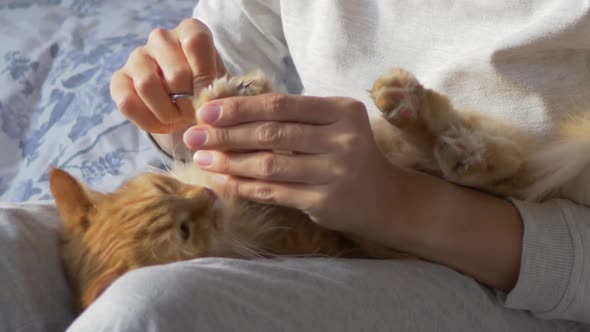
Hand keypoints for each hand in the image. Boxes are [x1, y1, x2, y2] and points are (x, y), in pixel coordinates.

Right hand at [110, 18, 225, 132]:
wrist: (186, 107)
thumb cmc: (206, 92)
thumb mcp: (220, 88)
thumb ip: (217, 90)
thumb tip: (205, 98)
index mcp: (190, 32)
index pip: (196, 41)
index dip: (205, 74)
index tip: (209, 96)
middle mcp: (161, 38)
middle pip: (176, 73)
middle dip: (189, 103)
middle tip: (195, 114)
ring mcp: (137, 57)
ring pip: (147, 85)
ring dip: (167, 113)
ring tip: (178, 119)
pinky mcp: (119, 80)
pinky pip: (127, 102)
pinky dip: (148, 121)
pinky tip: (161, 123)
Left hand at [183, 94, 401, 233]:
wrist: (384, 198)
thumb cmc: (349, 155)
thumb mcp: (333, 126)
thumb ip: (295, 117)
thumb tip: (232, 113)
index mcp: (342, 111)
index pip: (282, 105)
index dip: (240, 107)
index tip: (207, 110)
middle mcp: (342, 140)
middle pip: (272, 133)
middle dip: (226, 134)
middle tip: (194, 135)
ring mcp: (334, 173)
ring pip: (269, 165)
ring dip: (229, 161)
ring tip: (202, 158)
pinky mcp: (324, 202)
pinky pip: (273, 192)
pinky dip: (244, 185)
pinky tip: (222, 180)